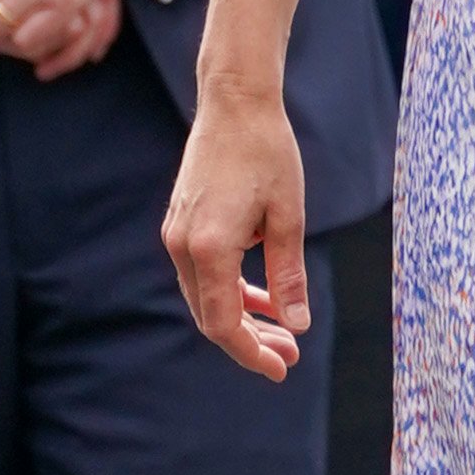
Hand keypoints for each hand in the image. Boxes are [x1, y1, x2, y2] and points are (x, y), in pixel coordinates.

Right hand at [163, 84, 310, 381]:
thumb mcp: (289, 217)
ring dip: (243, 319)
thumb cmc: (268, 153)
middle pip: (211, 316)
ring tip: (284, 334)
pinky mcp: (181, 225)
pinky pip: (204, 274)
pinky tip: (264, 300)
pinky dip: (232, 292)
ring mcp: (176, 234)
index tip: (281, 369)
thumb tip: (297, 323)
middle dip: (251, 342)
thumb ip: (289, 274)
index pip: (224, 323)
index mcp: (210, 246)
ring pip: (206, 297)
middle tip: (291, 356)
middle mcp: (183, 244)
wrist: (234, 104)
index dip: (251, 353)